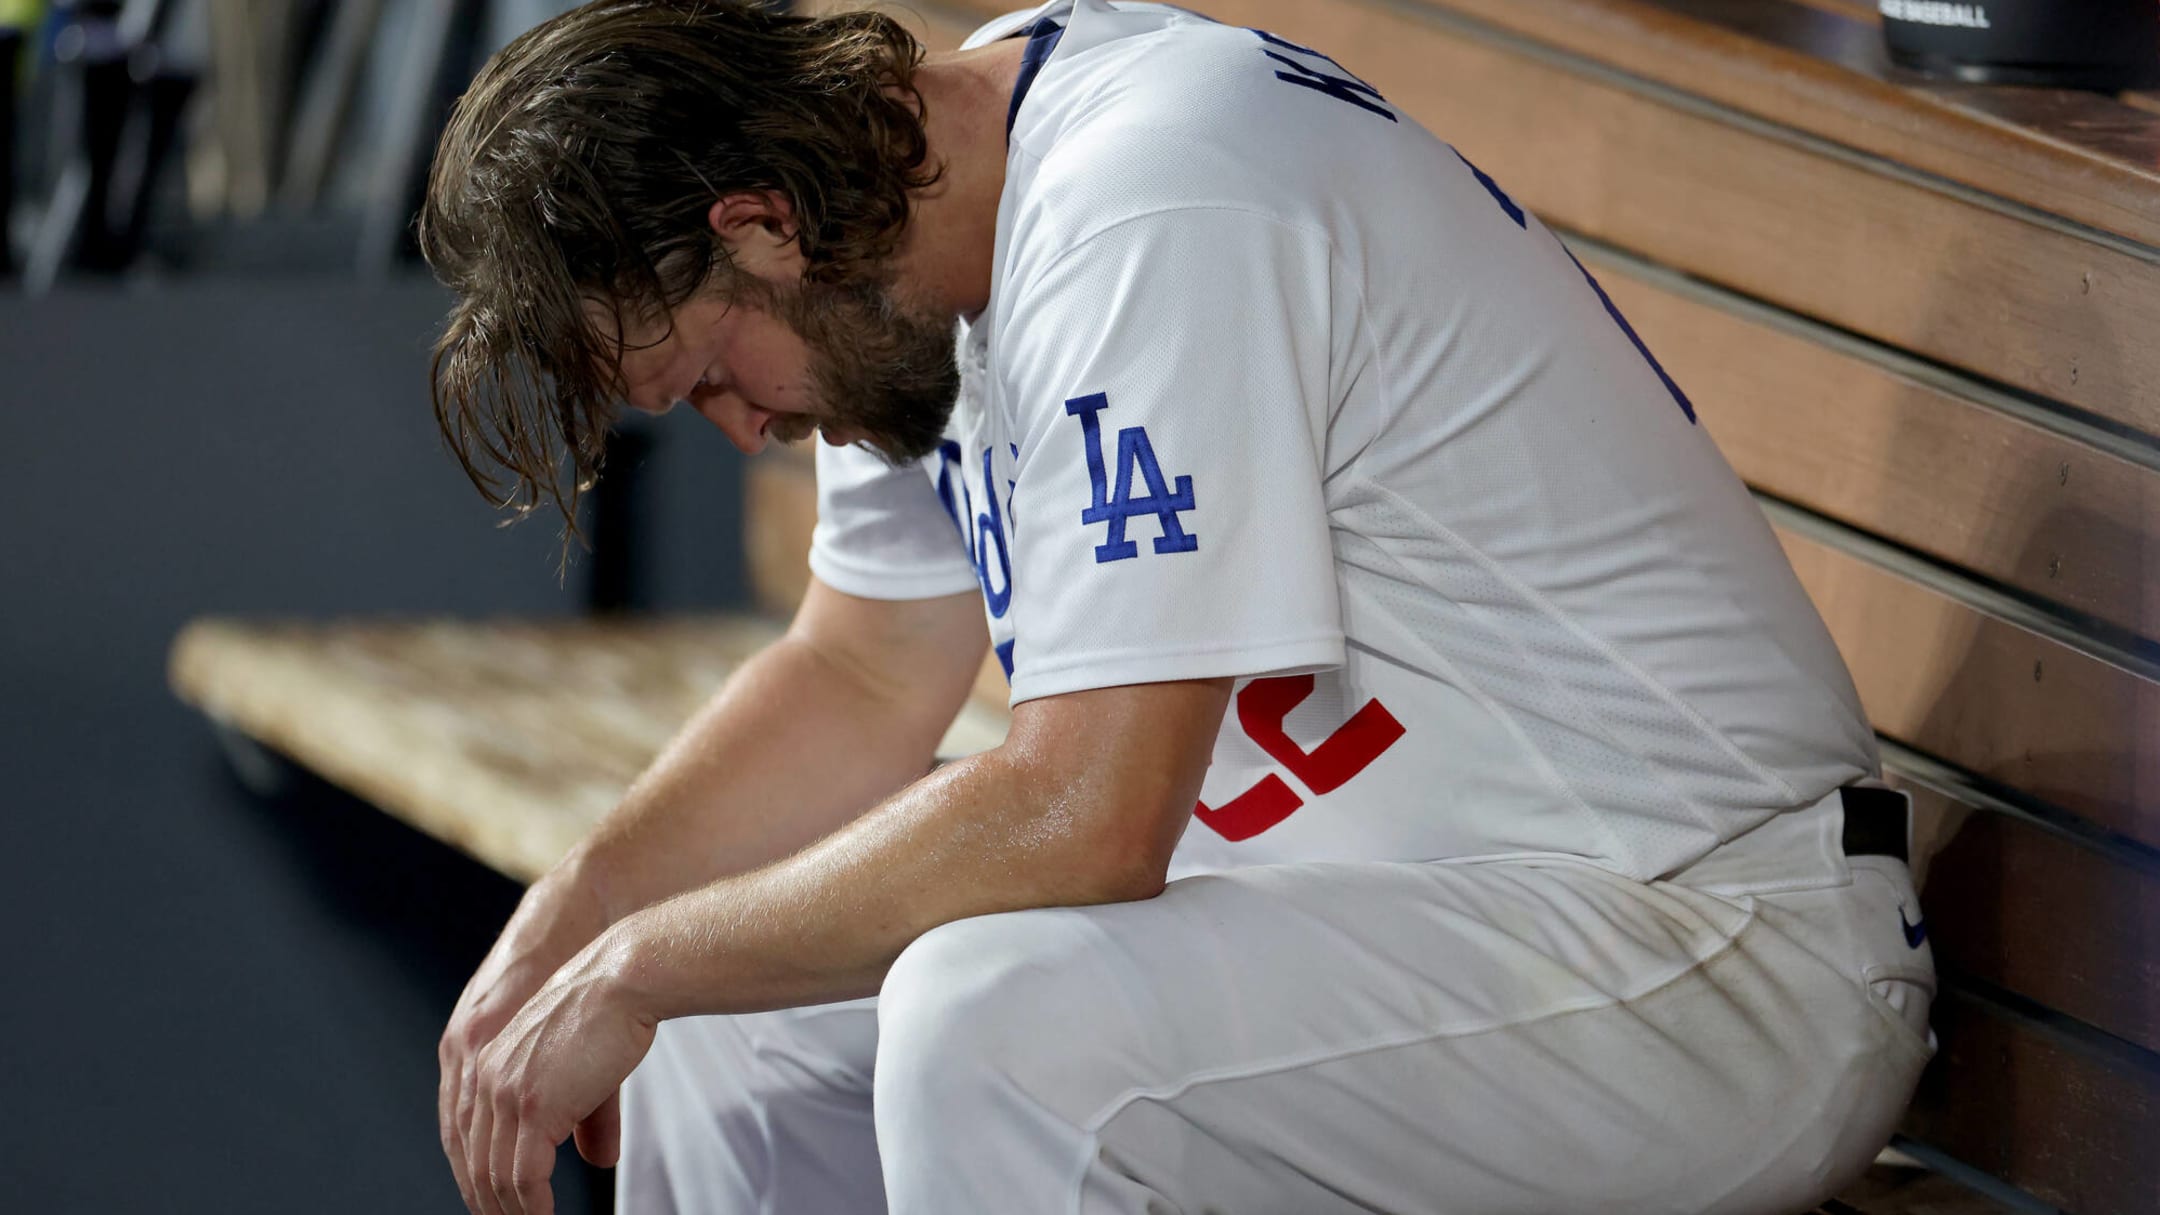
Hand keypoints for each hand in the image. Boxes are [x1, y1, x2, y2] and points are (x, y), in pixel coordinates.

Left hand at [453, 927, 657, 1214]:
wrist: (623, 977)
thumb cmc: (613, 1009)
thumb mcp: (585, 1067)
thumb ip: (584, 1119)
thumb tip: (598, 1160)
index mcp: (488, 1063)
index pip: (465, 1137)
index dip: (476, 1179)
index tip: (495, 1204)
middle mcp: (486, 1078)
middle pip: (472, 1163)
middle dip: (489, 1204)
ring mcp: (506, 1092)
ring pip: (494, 1175)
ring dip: (510, 1212)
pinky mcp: (533, 1105)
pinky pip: (523, 1175)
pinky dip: (531, 1207)